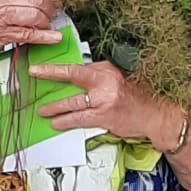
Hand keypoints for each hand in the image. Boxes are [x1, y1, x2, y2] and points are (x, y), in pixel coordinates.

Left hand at [28, 60, 174, 148]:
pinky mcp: (105, 116)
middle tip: (33, 82)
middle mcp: (105, 81)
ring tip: (43, 111)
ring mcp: (105, 99)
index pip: (76, 67)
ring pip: (72, 102)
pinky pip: (79, 119)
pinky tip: (57, 123)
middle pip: (71, 79)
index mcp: (107, 69)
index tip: (37, 69)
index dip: (53, 69)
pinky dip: (66, 122)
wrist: (157, 115)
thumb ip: (97, 78)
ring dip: (55, 108)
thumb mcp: (118, 79)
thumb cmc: (138, 98)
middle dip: (49, 81)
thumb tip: (73, 79)